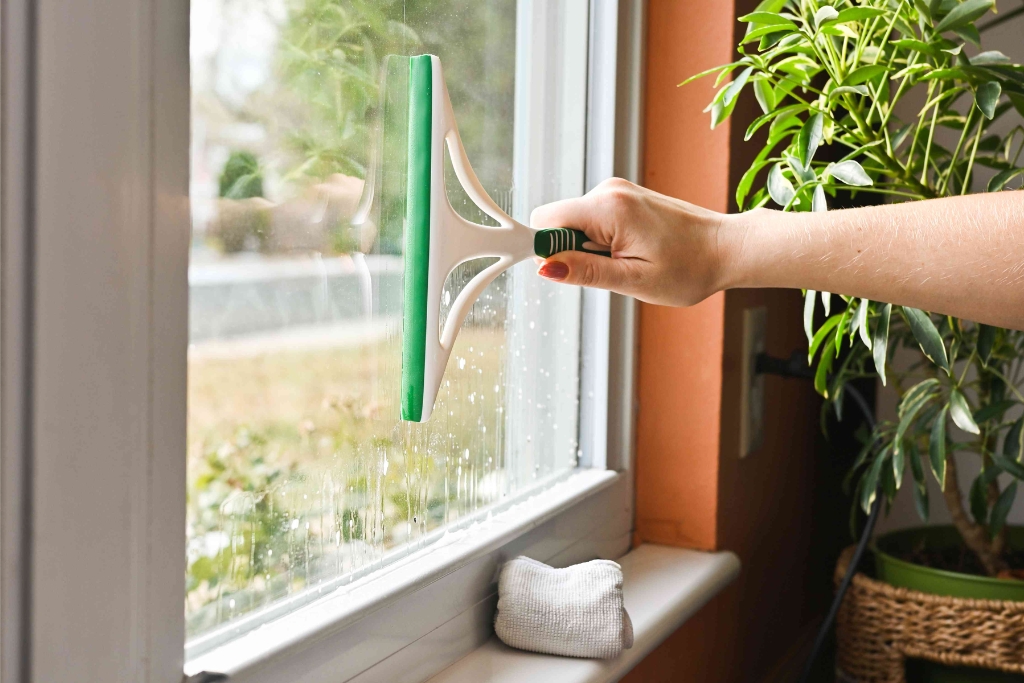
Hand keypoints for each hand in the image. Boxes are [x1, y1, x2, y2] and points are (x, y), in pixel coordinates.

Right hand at [530, 178, 738, 306]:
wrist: (727, 248)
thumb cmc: (689, 268)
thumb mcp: (633, 280)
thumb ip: (586, 272)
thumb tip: (546, 267)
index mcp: (608, 208)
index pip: (545, 220)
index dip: (545, 249)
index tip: (562, 271)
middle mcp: (608, 191)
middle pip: (557, 221)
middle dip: (570, 251)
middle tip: (610, 270)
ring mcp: (617, 191)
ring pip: (575, 223)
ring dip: (589, 249)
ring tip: (627, 262)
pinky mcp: (624, 197)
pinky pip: (592, 220)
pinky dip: (601, 241)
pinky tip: (631, 251)